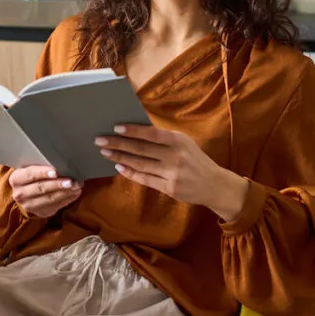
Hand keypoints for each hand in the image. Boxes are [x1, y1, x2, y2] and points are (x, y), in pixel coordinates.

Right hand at [9, 165, 81, 218]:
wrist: (25, 193)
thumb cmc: (31, 175)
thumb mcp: (29, 168)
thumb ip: (39, 165)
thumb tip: (59, 161)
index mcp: (16, 179)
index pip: (30, 175)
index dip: (43, 173)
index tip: (56, 172)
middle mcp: (20, 194)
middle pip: (41, 188)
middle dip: (58, 184)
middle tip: (71, 181)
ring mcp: (29, 205)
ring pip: (49, 199)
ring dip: (65, 192)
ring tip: (77, 186)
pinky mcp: (40, 213)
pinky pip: (56, 206)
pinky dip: (67, 199)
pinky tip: (75, 193)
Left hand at [96, 124, 248, 221]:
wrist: (214, 185)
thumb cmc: (195, 159)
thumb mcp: (184, 143)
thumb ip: (163, 138)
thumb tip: (135, 129)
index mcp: (178, 141)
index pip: (151, 134)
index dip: (133, 130)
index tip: (115, 127)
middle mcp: (175, 157)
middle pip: (141, 149)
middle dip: (118, 144)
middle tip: (100, 140)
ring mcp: (172, 174)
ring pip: (140, 165)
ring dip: (120, 158)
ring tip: (105, 153)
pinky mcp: (169, 188)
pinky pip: (145, 179)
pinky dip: (130, 173)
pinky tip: (118, 167)